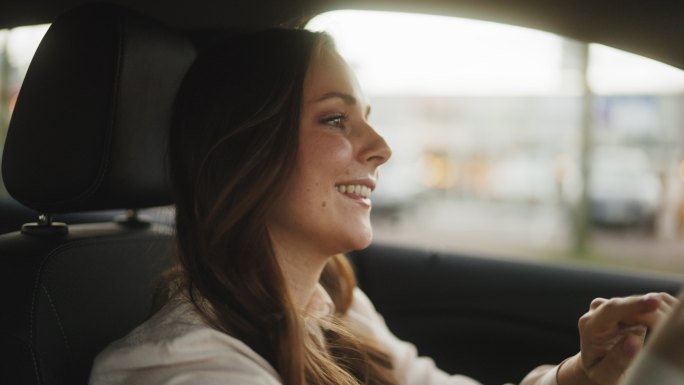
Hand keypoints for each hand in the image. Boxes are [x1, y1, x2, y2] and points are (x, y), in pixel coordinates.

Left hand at [558, 292, 677, 384]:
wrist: (597, 364)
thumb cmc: (600, 371)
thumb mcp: (604, 374)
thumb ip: (616, 360)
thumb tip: (632, 340)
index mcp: (590, 325)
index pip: (612, 309)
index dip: (635, 304)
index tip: (655, 302)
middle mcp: (600, 310)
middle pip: (633, 305)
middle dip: (655, 316)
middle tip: (672, 333)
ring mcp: (614, 306)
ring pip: (643, 303)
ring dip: (660, 315)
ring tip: (668, 333)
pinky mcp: (628, 307)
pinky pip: (648, 304)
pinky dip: (661, 312)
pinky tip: (668, 323)